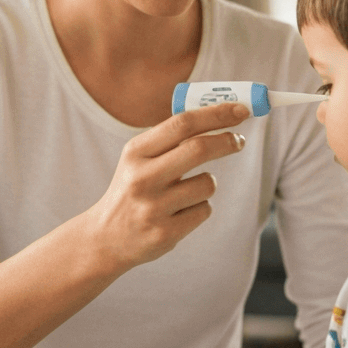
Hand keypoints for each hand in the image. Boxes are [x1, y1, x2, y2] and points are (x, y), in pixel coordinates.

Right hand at [84, 102, 249, 271]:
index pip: (182, 124)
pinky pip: (204, 210)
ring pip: (207, 184)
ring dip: (207, 184)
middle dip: (227, 141)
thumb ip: (171, 139)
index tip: (241, 110)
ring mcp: (153, 208)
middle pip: (199, 149)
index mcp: (135, 152)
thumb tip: (220, 115)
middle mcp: (142, 178)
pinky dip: (199, 208)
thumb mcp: (139, 159)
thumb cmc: (133, 189)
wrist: (106, 238)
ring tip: (186, 193)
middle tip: (239, 141)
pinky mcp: (165, 234)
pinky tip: (178, 214)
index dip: (216, 114)